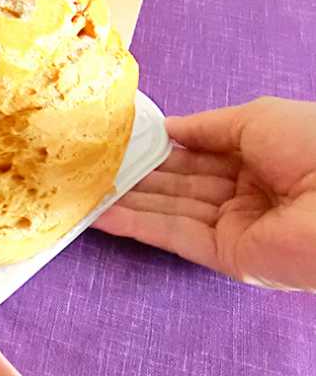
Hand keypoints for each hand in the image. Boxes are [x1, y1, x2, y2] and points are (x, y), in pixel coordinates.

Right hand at [95, 96, 315, 290]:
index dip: (159, 147)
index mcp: (257, 158)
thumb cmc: (310, 146)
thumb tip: (166, 129)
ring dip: (127, 200)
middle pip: (178, 183)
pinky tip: (101, 215)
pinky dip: (138, 226)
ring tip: (82, 189)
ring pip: (170, 209)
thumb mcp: (255, 119)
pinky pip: (175, 236)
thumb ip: (205, 127)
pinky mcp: (226, 256)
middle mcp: (243, 193)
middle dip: (136, 173)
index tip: (119, 139)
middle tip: (89, 165)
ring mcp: (233, 227)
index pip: (197, 154)